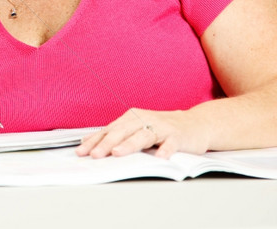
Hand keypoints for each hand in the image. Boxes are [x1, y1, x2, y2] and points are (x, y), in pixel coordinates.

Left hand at [75, 108, 209, 159]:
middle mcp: (144, 119)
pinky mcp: (177, 136)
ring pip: (143, 135)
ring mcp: (161, 127)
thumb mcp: (136, 129)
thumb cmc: (161, 129)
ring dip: (129, 144)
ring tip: (118, 153)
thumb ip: (115, 134)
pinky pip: (170, 143)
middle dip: (107, 144)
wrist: (195, 124)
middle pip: (122, 132)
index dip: (94, 141)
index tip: (81, 152)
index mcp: (131, 118)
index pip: (109, 130)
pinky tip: (159, 157)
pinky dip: (165, 150)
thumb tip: (87, 141)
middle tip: (95, 155)